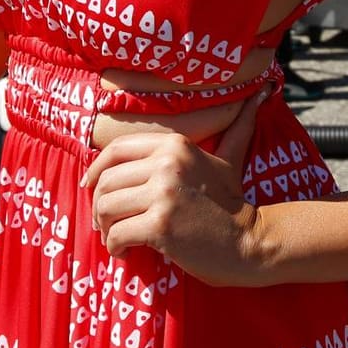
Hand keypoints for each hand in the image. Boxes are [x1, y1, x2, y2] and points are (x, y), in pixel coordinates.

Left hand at [82, 88, 269, 286]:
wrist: (250, 242)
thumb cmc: (232, 204)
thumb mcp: (228, 160)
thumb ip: (234, 129)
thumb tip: (258, 95)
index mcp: (174, 144)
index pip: (116, 150)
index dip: (96, 169)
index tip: (90, 187)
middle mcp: (167, 163)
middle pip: (106, 181)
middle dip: (98, 206)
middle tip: (105, 223)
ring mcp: (163, 194)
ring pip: (106, 207)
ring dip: (104, 228)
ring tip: (114, 238)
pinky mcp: (160, 225)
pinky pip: (117, 234)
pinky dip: (114, 247)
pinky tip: (124, 253)